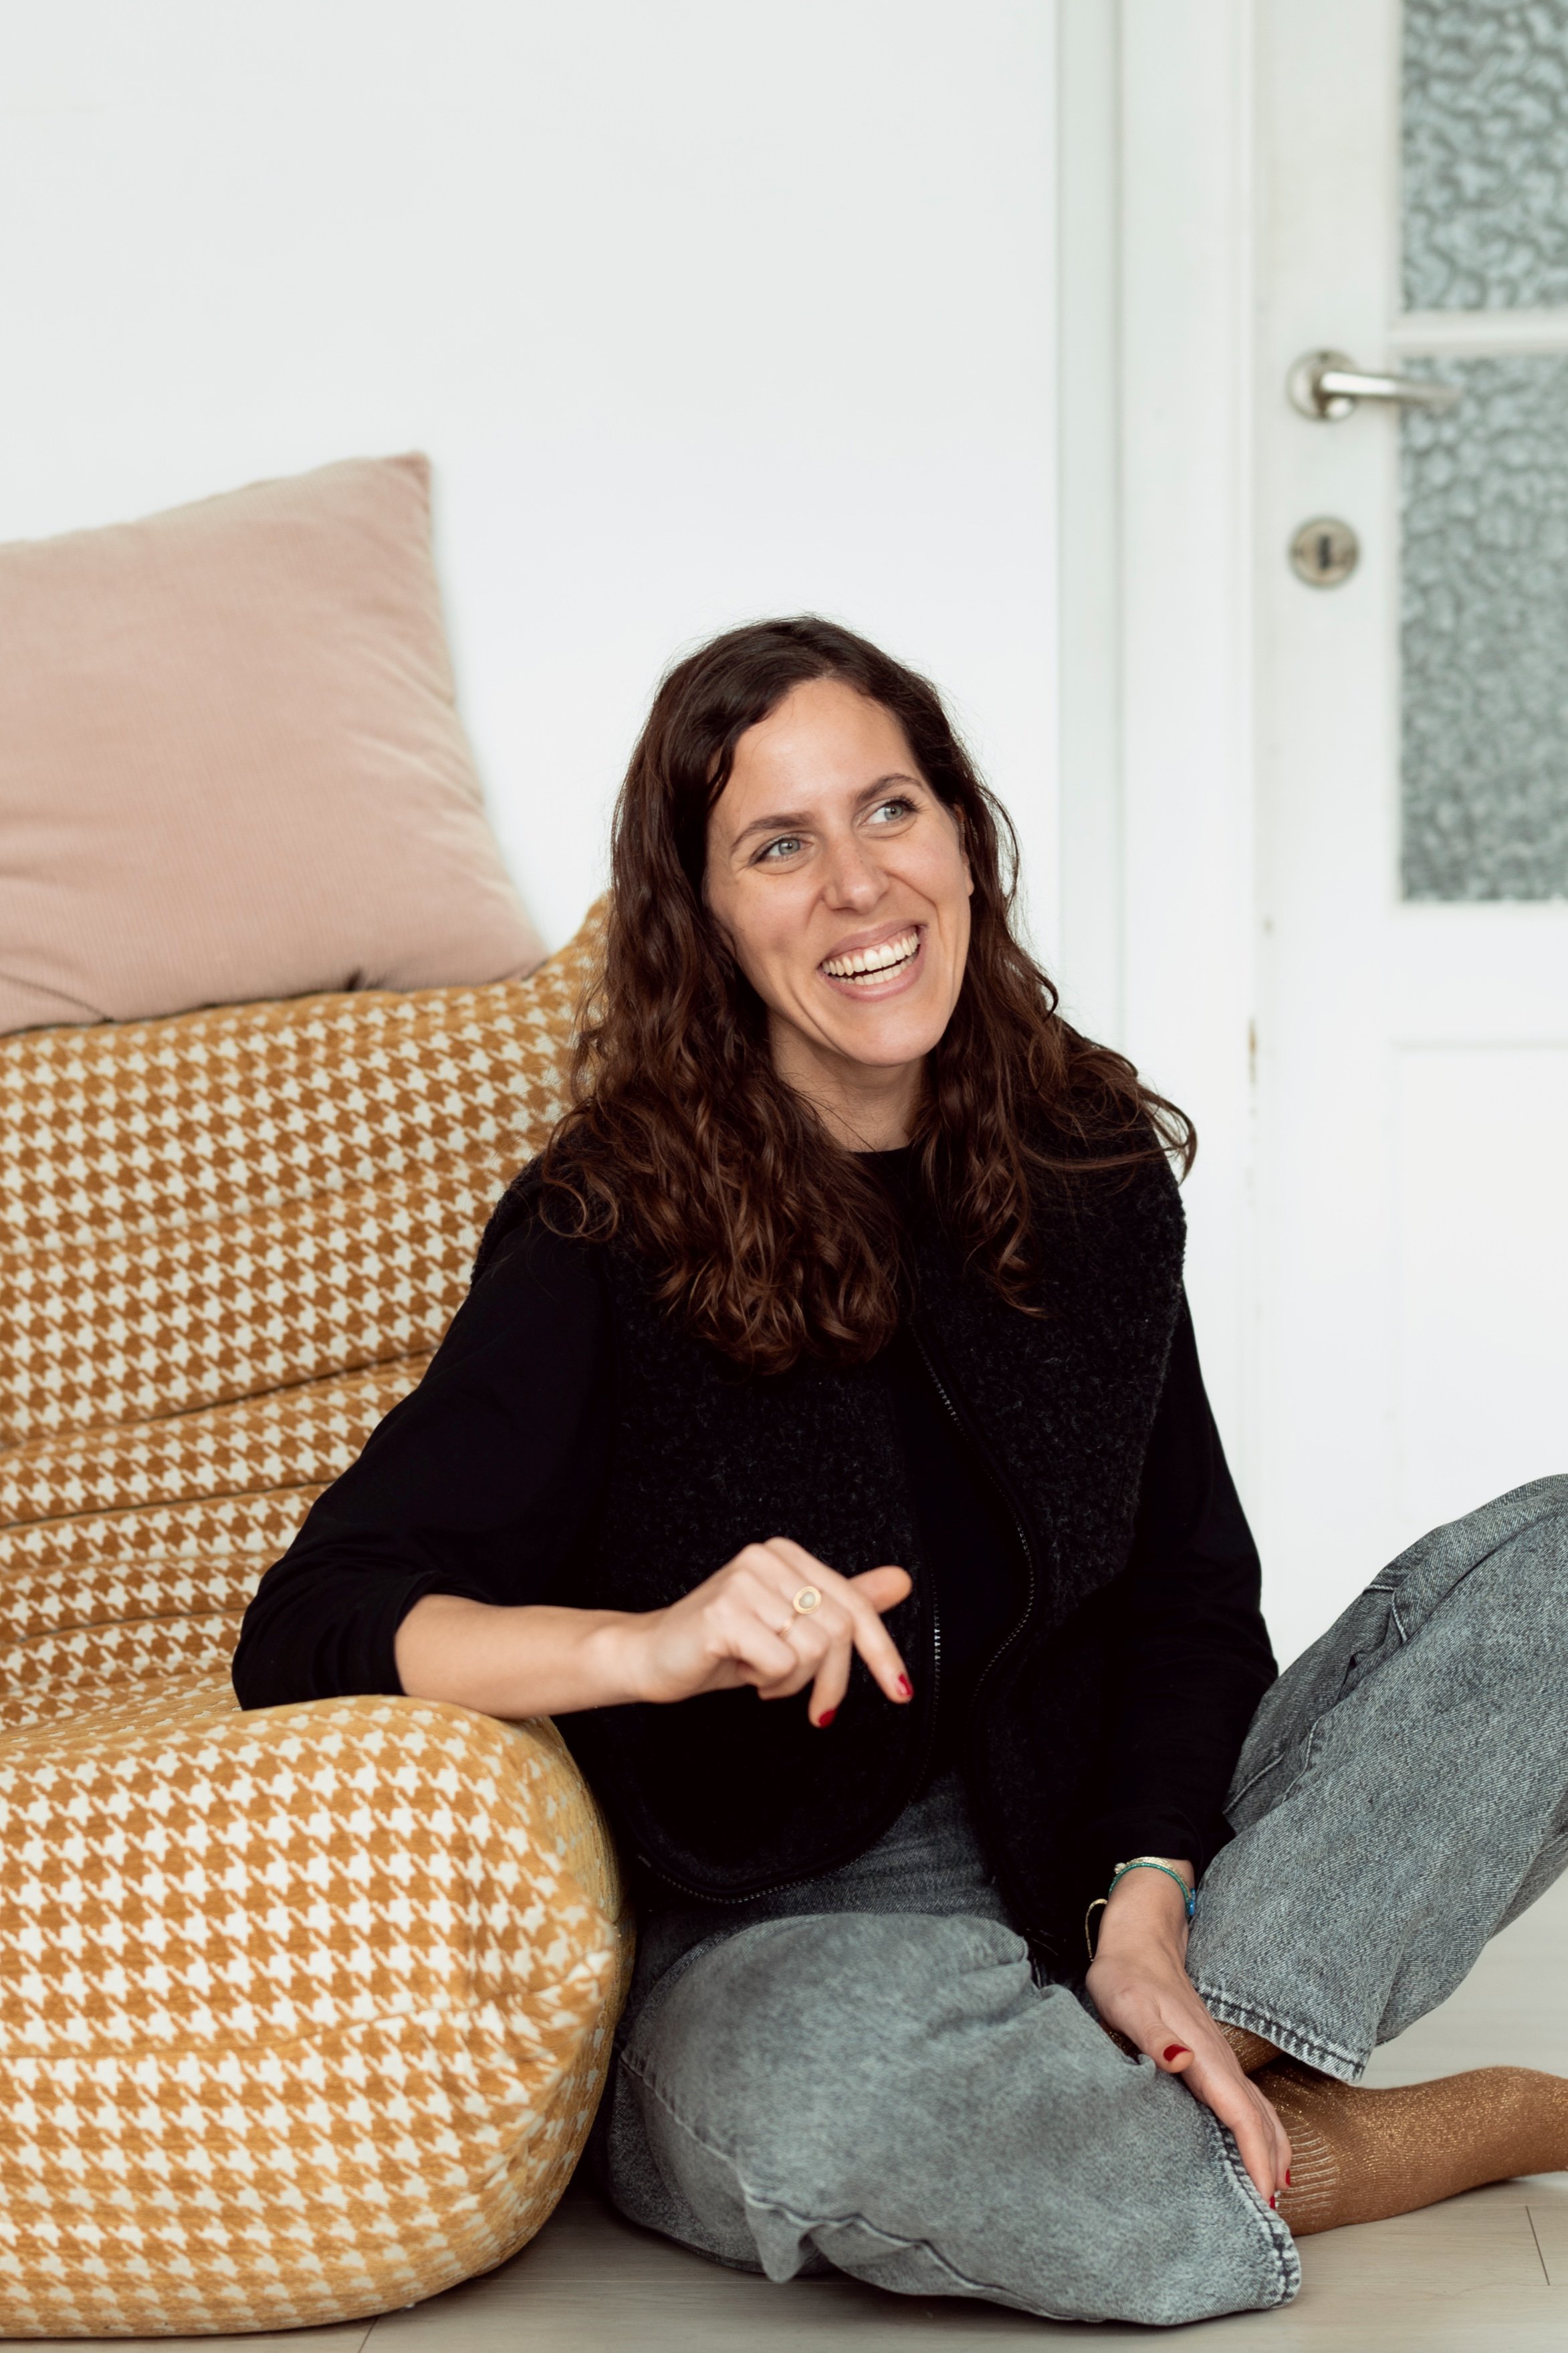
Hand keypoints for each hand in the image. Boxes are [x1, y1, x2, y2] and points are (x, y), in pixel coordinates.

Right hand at [620, 1536, 913, 1725]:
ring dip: (792, 1683)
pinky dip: (767, 1683)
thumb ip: (842, 1603)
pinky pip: (780, 1663)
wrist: (650, 1656)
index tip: (900, 1693)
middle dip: (831, 1681)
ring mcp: (744, 1582)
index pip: (854, 1604)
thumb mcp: (790, 1627)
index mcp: (786, 1555)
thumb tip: (902, 1580)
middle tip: (814, 1708)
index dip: (882, 1652)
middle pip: (838, 1630)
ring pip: (812, 1649)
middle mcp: (766, 1558)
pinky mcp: (724, 1613)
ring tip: (761, 1676)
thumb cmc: (721, 1645)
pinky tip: (742, 1673)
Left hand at [1085, 1863, 1291, 2206]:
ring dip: (1272, 2150)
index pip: (1240, 2113)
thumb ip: (1155, 2035)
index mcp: (1204, 2055)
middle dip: (1271, 2164)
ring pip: (1258, 2110)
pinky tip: (1261, 2149)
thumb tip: (1182, 2061)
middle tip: (1272, 2216)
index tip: (1265, 2195)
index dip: (1255, 2155)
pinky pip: (1246, 2101)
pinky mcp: (1210, 2058)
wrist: (1139, 1940)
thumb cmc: (1127, 1975)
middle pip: (1258, 2118)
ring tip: (1277, 2194)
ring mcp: (1218, 2059)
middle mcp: (1219, 2060)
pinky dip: (1260, 2130)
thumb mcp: (1129, 2003)